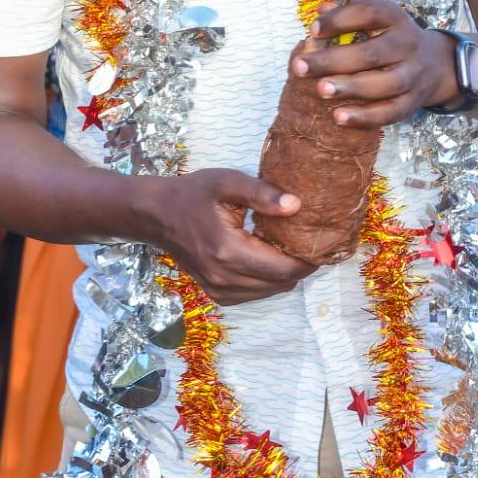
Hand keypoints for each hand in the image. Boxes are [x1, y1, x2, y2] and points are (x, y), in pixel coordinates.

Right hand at [144, 168, 311, 305]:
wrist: (157, 215)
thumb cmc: (193, 194)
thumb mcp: (227, 183)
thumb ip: (262, 194)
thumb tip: (297, 206)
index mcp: (229, 251)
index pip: (283, 268)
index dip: (308, 259)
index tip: (320, 241)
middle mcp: (224, 278)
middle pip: (281, 283)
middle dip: (300, 265)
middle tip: (308, 240)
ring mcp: (219, 290)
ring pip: (270, 291)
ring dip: (283, 273)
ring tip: (285, 244)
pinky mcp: (216, 293)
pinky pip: (254, 294)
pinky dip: (267, 279)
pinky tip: (265, 254)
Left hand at [289, 0, 459, 127]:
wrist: (437, 65)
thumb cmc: (392, 37)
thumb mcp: (377, 19)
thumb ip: (348, 14)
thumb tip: (320, 11)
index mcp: (395, 18)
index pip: (368, 14)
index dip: (340, 20)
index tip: (312, 29)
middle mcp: (406, 45)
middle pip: (371, 53)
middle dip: (333, 60)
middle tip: (300, 67)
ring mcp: (412, 76)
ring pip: (383, 85)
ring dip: (350, 88)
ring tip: (321, 90)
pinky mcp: (411, 103)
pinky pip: (389, 113)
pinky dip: (364, 117)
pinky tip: (339, 117)